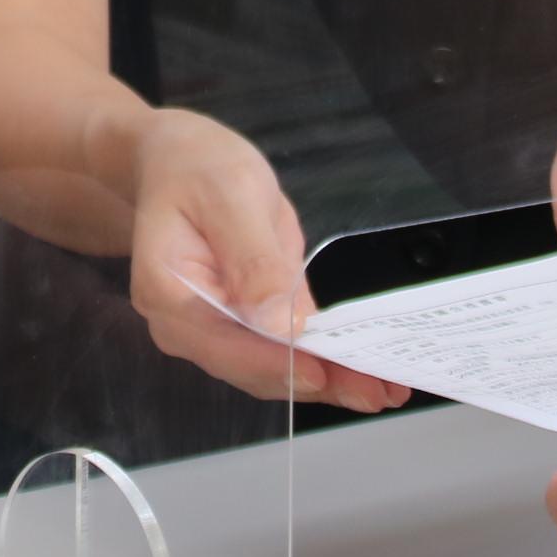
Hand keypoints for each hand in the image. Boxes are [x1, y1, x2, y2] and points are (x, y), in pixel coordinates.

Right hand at [123, 109, 411, 412]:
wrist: (183, 163)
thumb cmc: (200, 168)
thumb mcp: (232, 195)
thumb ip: (254, 259)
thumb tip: (280, 324)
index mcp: (170, 293)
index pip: (227, 345)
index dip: (280, 365)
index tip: (326, 375)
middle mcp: (186, 326)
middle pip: (254, 368)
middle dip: (317, 381)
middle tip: (380, 393)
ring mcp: (214, 332)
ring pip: (274, 370)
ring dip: (329, 381)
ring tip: (386, 389)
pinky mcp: (243, 326)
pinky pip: (283, 352)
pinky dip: (323, 362)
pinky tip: (364, 371)